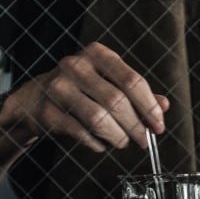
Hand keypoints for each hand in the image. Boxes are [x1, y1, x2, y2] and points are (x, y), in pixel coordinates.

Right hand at [24, 41, 167, 151]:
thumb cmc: (81, 91)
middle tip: (145, 141)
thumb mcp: (109, 84)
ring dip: (118, 137)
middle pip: (117, 101)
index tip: (159, 126)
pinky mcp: (48, 112)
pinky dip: (97, 143)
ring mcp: (59, 88)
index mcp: (97, 54)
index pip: (132, 81)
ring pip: (99, 119)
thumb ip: (137, 94)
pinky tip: (101, 144)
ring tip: (122, 142)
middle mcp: (76, 66)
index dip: (149, 107)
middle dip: (136, 126)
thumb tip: (164, 106)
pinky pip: (82, 133)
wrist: (35, 100)